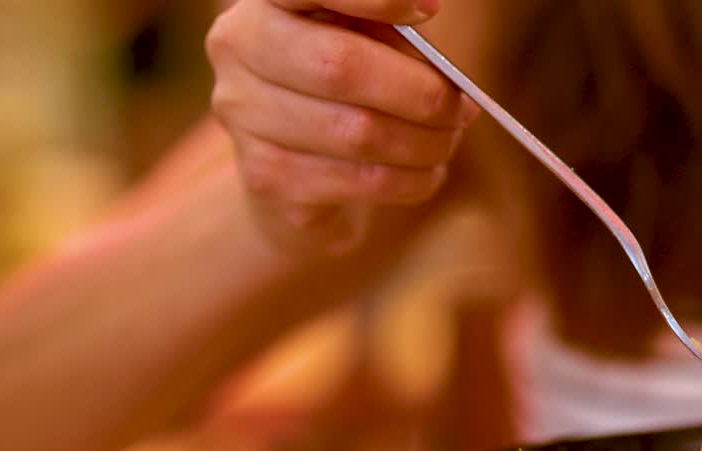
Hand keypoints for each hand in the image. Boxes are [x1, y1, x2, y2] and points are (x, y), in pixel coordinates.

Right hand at [206, 0, 478, 254]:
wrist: (299, 177)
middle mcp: (238, 49)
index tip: (430, 9)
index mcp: (265, 3)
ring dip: (425, 143)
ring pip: (357, 132)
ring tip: (448, 142)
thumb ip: (396, 37)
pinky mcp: (267, 178)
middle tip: (463, 108)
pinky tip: (426, 174)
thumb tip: (444, 62)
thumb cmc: (345, 92)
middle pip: (340, 65)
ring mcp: (244, 116)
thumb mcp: (368, 46)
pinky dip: (411, 180)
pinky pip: (360, 181)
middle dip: (420, 92)